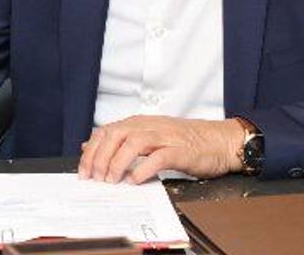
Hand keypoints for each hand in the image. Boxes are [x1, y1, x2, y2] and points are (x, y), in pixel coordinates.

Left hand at [78, 115, 245, 183]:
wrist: (220, 141)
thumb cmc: (184, 142)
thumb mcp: (147, 137)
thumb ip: (119, 141)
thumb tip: (88, 146)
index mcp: (138, 123)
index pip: (106, 132)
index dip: (91, 151)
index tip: (83, 171)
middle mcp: (148, 126)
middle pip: (115, 136)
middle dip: (100, 157)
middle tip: (94, 178)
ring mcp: (165, 137)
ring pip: (133, 143)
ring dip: (117, 162)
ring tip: (111, 180)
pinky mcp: (181, 150)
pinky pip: (159, 157)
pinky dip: (144, 169)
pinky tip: (135, 180)